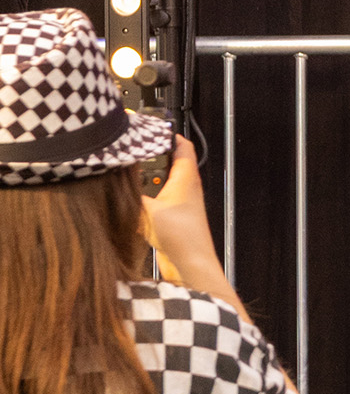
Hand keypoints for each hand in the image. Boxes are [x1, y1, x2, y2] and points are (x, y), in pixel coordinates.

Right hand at [141, 136, 224, 291]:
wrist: (191, 265)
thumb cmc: (183, 237)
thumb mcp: (150, 211)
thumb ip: (132, 197)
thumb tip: (114, 187)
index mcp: (186, 178)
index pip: (181, 145)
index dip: (167, 134)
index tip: (149, 128)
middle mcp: (185, 188)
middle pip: (169, 163)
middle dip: (151, 158)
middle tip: (131, 153)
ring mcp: (180, 204)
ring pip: (161, 183)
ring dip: (146, 181)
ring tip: (127, 177)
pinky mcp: (172, 219)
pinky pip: (157, 203)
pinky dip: (144, 201)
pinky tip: (131, 206)